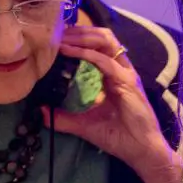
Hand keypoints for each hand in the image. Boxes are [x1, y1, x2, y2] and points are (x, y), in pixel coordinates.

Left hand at [43, 26, 181, 182]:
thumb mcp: (84, 125)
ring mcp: (125, 74)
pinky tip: (69, 51)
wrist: (141, 151)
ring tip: (61, 38)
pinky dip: (86, 53)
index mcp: (113, 76)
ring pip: (106, 41)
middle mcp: (121, 70)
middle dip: (78, 31)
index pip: (97, 47)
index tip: (56, 38)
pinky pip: (105, 61)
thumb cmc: (119, 138)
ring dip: (82, 36)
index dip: (78, 38)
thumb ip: (64, 117)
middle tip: (56, 32)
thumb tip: (41, 111)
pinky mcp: (127, 82)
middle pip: (102, 37)